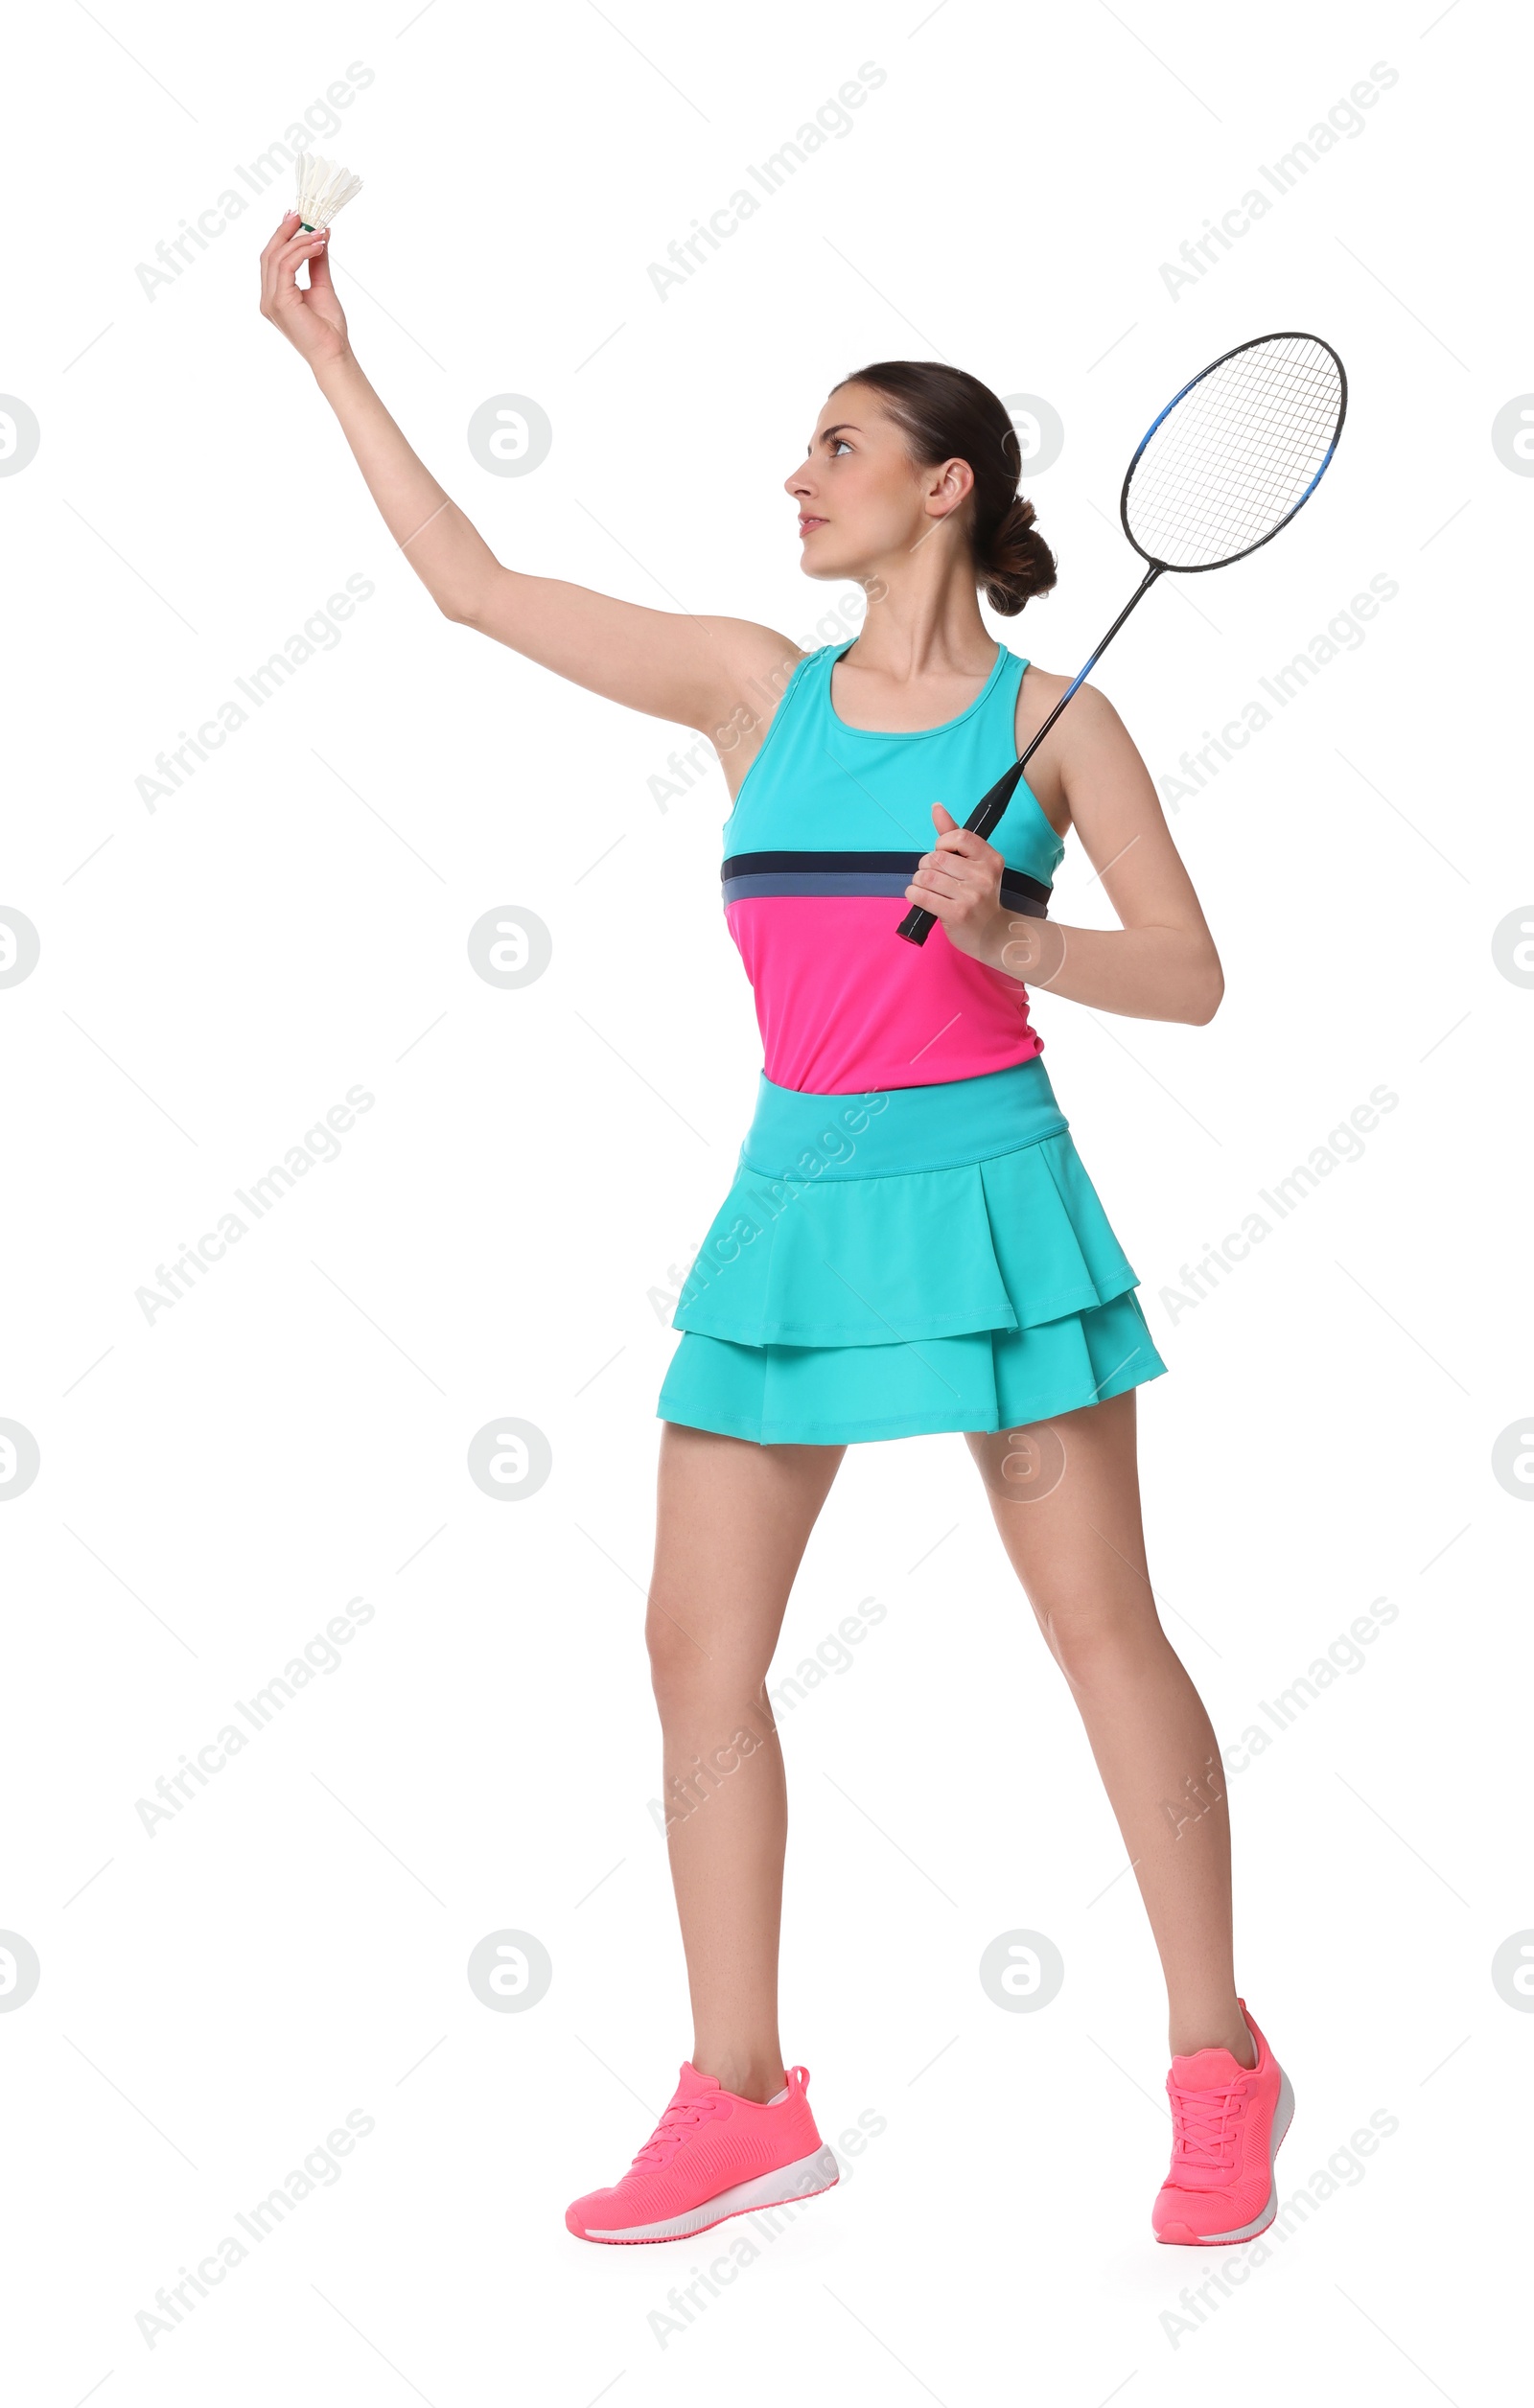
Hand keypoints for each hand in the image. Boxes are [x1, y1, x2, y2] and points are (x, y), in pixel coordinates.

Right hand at [259, 212, 350, 370]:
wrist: (334, 353)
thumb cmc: (329, 329)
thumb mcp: (322, 286)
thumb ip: (317, 261)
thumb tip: (320, 234)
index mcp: (274, 295)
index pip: (272, 258)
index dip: (282, 235)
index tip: (297, 217)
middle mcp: (267, 298)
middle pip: (269, 254)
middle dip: (284, 231)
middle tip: (302, 215)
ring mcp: (270, 301)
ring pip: (277, 257)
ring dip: (299, 241)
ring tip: (319, 234)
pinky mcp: (279, 302)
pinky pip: (286, 266)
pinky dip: (302, 252)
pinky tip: (318, 247)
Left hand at [904, 803, 1009, 962]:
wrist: (994, 934)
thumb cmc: (980, 897)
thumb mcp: (975, 864)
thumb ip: (954, 836)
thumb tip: (937, 807)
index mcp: (991, 859)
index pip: (958, 836)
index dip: (942, 844)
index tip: (943, 856)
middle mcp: (984, 876)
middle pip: (936, 858)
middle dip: (926, 866)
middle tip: (933, 878)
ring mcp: (971, 896)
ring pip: (926, 876)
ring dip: (917, 882)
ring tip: (925, 889)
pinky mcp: (957, 914)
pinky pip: (922, 895)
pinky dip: (913, 895)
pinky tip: (918, 897)